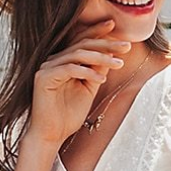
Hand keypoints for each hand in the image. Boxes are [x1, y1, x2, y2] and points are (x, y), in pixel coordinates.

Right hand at [25, 19, 131, 146]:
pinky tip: (101, 79)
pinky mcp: (44, 77)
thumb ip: (97, 72)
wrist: (51, 136)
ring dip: (100, 58)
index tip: (120, 34)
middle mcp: (54, 61)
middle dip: (106, 45)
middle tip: (126, 47)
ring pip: (77, 55)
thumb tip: (112, 53)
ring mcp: (47, 68)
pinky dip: (86, 72)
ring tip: (118, 64)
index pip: (83, 42)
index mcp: (64, 61)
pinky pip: (69, 69)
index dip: (100, 35)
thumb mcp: (89, 90)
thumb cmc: (68, 117)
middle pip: (82, 45)